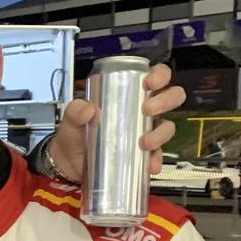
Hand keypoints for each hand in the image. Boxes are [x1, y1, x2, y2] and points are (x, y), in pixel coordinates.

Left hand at [50, 63, 184, 179]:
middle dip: (166, 100)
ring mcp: (146, 132)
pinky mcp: (144, 154)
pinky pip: (158, 155)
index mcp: (128, 94)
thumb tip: (88, 109)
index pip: (155, 77)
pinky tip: (150, 165)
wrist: (69, 165)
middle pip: (171, 98)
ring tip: (145, 142)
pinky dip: (156, 160)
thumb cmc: (74, 134)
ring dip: (162, 133)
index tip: (150, 82)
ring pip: (168, 126)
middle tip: (147, 109)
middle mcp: (142, 111)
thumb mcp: (71, 120)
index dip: (160, 75)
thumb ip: (75, 111)